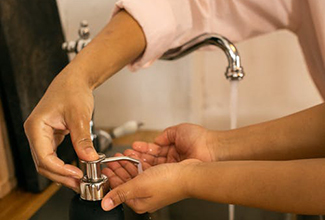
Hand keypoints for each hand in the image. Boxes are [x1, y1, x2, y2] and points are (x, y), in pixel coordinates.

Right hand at [24, 71, 98, 191]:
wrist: (75, 81)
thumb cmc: (73, 91)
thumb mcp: (79, 115)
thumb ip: (82, 139)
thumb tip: (89, 159)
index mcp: (36, 127)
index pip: (44, 157)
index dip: (60, 169)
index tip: (77, 174)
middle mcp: (36, 133)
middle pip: (44, 164)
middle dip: (61, 176)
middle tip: (80, 184)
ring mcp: (42, 136)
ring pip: (48, 162)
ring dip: (63, 173)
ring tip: (80, 180)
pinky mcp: (51, 137)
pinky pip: (54, 156)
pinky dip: (64, 164)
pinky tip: (76, 169)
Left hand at [102, 159, 200, 212]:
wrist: (190, 174)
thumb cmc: (169, 182)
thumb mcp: (140, 186)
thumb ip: (121, 192)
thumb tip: (105, 204)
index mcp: (139, 202)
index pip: (119, 190)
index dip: (111, 178)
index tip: (105, 169)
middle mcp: (145, 196)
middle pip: (126, 182)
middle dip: (118, 169)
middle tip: (111, 160)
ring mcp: (152, 187)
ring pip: (135, 174)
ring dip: (127, 164)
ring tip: (120, 156)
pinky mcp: (159, 178)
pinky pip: (144, 170)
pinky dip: (137, 163)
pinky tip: (134, 157)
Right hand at [128, 123, 216, 165]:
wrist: (211, 148)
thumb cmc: (199, 138)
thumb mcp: (178, 130)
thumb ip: (165, 135)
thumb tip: (155, 140)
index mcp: (172, 147)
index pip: (153, 149)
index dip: (141, 148)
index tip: (131, 147)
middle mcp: (171, 158)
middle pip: (150, 158)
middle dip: (136, 157)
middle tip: (124, 156)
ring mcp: (172, 167)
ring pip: (152, 166)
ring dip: (138, 163)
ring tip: (126, 160)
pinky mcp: (174, 174)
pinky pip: (158, 172)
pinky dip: (147, 169)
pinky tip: (138, 167)